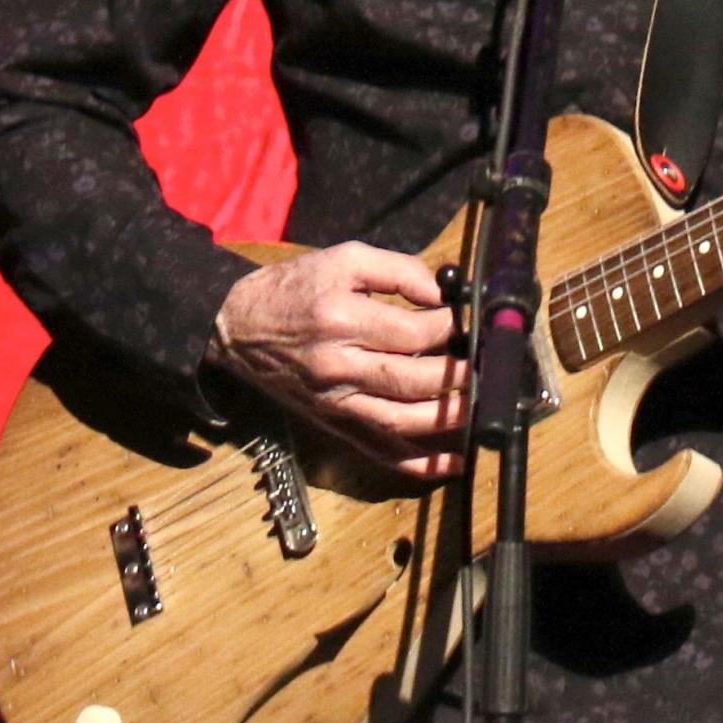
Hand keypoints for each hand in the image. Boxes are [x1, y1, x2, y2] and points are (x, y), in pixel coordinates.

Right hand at [208, 242, 467, 478]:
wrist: (236, 329)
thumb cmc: (293, 289)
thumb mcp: (341, 259)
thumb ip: (396, 270)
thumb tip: (443, 290)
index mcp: (339, 318)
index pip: (410, 332)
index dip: (449, 328)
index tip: (471, 321)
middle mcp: (337, 365)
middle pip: (411, 380)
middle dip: (457, 376)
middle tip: (486, 366)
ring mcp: (335, 401)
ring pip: (399, 421)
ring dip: (447, 421)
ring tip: (482, 409)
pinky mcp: (333, 423)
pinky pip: (378, 450)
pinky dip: (417, 464)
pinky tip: (452, 463)